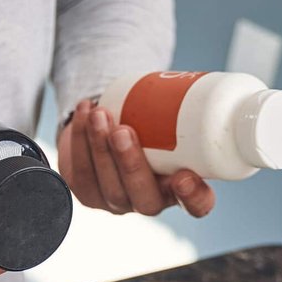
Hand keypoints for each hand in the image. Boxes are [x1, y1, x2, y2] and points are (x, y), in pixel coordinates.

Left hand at [57, 98, 215, 217]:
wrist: (111, 126)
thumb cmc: (151, 121)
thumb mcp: (172, 118)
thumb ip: (183, 109)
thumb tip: (202, 76)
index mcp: (182, 189)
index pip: (198, 205)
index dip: (194, 198)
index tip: (185, 177)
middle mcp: (150, 200)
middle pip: (143, 198)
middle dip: (130, 164)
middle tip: (123, 131)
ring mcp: (117, 201)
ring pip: (108, 187)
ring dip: (100, 149)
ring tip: (98, 115)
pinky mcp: (88, 192)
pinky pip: (81, 174)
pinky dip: (79, 140)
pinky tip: (83, 114)